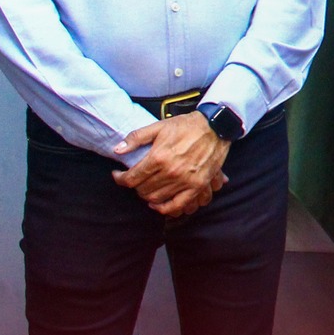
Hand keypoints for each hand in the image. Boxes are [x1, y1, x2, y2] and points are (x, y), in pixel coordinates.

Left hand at [114, 112, 229, 216]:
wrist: (216, 127)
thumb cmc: (186, 126)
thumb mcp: (159, 126)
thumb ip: (136, 138)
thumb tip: (117, 150)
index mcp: (159, 157)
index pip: (131, 178)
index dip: (120, 178)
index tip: (118, 175)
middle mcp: (171, 172)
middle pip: (142, 190)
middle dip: (134, 186)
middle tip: (135, 179)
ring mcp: (185, 181)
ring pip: (156, 199)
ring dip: (147, 196)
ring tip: (146, 187)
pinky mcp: (197, 186)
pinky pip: (177, 205)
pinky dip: (165, 208)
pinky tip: (158, 204)